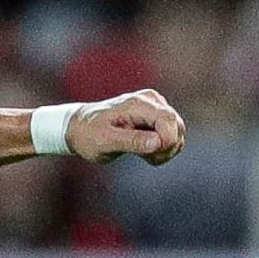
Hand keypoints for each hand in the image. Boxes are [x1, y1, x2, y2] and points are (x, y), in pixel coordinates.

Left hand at [68, 90, 185, 165]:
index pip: (169, 121)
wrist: (80, 127)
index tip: (149, 156)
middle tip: (145, 158)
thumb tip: (157, 143)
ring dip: (165, 150)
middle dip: (166, 148)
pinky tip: (145, 150)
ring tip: (142, 155)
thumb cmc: (89, 135)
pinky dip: (163, 148)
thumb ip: (131, 141)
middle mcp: (151, 100)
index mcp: (138, 103)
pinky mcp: (156, 115)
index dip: (166, 143)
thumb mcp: (105, 142)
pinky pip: (173, 134)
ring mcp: (155, 106)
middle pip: (177, 126)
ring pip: (178, 132)